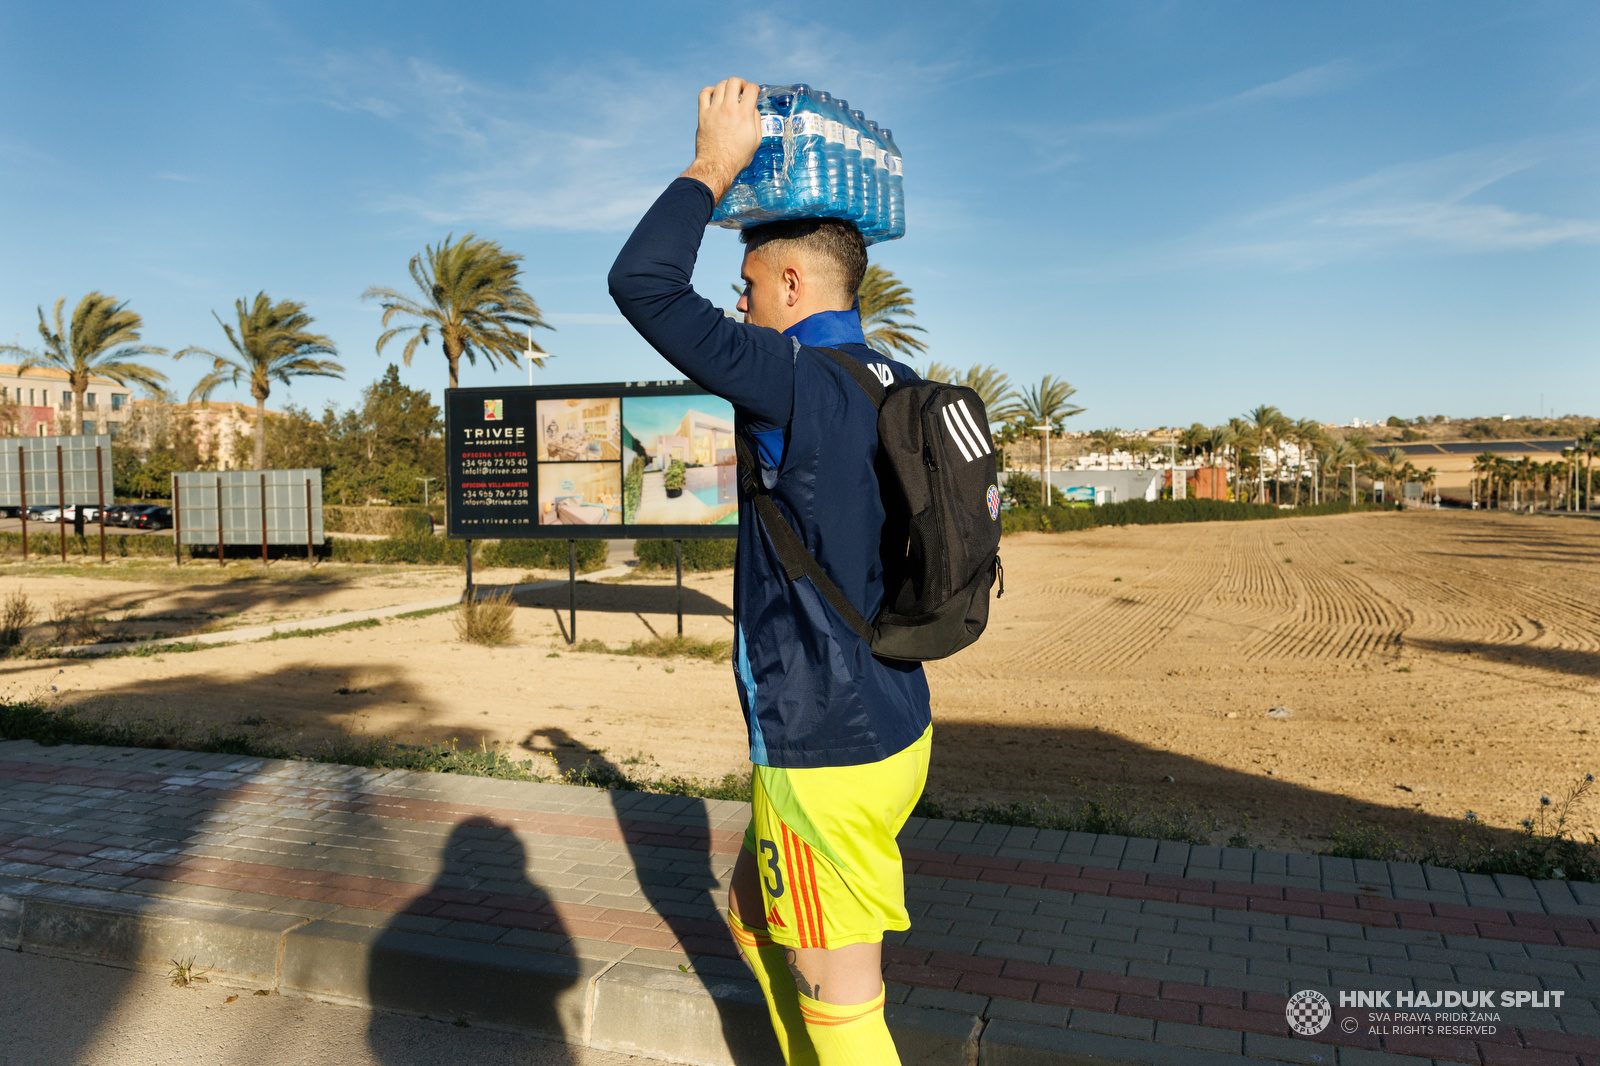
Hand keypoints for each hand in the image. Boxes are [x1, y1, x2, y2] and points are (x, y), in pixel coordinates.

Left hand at [680, 77, 760, 201]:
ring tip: (728, 93)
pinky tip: (713, 95)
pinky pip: (704, 94)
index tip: (753, 92)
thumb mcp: (756, 140)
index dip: (754, 88)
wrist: (717, 165)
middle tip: (741, 90)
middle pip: (734, 82)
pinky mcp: (703, 115)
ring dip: (726, 86)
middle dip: (740, 83)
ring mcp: (714, 110)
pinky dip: (709, 90)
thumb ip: (756, 121)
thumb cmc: (738, 157)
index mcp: (745, 114)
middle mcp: (729, 108)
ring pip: (720, 86)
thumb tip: (753, 108)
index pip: (751, 89)